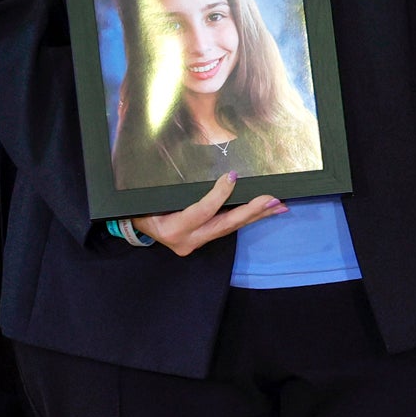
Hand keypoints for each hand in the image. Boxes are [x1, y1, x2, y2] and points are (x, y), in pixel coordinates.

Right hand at [131, 173, 285, 257]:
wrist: (136, 226)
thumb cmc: (142, 206)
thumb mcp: (151, 198)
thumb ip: (174, 191)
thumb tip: (207, 173)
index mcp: (173, 229)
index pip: (202, 211)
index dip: (219, 194)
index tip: (232, 176)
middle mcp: (188, 240)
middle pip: (225, 225)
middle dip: (251, 212)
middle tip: (272, 200)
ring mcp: (197, 243)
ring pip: (230, 228)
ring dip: (256, 215)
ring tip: (278, 206)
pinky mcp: (203, 240)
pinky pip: (227, 228)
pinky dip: (246, 218)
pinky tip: (264, 211)